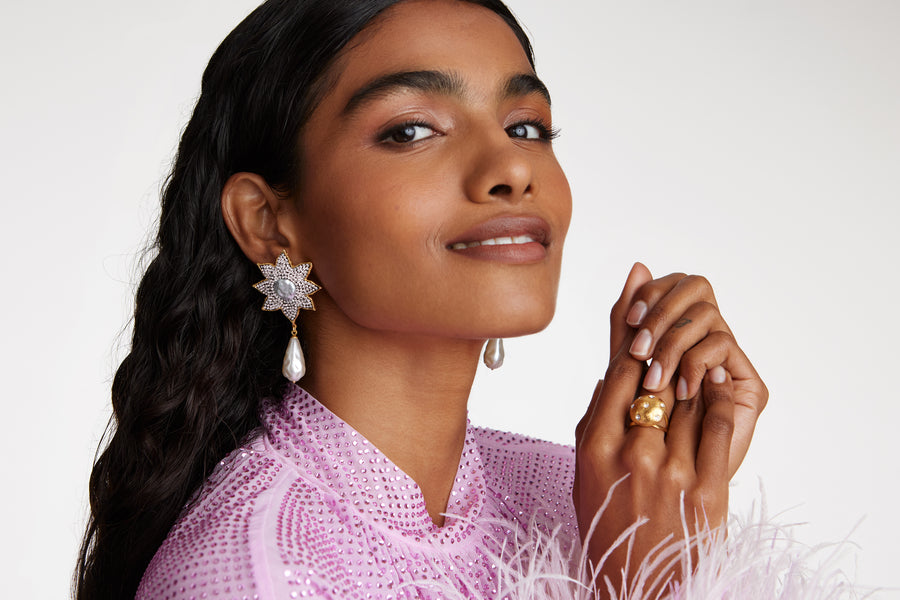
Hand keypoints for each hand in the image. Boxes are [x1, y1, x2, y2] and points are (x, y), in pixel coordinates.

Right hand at [573, 263, 767, 591]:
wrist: (637, 584)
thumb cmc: (607, 524)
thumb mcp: (584, 469)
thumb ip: (595, 420)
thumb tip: (609, 371)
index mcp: (593, 446)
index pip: (617, 372)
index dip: (635, 336)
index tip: (644, 307)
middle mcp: (630, 453)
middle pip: (654, 378)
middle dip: (666, 348)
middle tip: (676, 317)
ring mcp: (670, 471)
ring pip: (689, 397)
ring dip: (695, 374)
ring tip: (700, 355)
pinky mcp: (708, 490)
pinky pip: (719, 426)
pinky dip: (720, 400)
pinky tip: (719, 386)